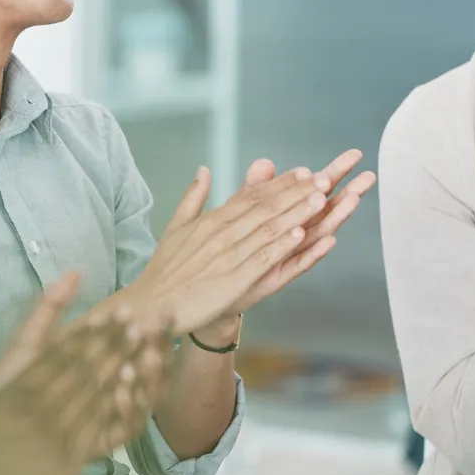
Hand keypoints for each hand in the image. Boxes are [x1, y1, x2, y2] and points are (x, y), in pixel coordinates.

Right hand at [0, 298, 170, 474]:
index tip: (104, 315)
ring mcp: (56, 437)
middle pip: (80, 370)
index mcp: (10, 399)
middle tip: (136, 317)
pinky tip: (135, 390)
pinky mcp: (70, 462)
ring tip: (144, 343)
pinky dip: (118, 407)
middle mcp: (37, 412)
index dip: (82, 335)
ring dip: (121, 366)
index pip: (52, 359)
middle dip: (110, 342)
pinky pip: (99, 429)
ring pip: (95, 394)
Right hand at [112, 166, 331, 334]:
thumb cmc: (165, 269)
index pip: (251, 197)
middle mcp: (221, 233)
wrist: (151, 305)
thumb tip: (204, 170)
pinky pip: (261, 259)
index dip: (280, 184)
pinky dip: (281, 246)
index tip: (304, 172)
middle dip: (297, 193)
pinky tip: (300, 234)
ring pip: (267, 230)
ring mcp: (227, 256)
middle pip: (265, 208)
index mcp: (211, 220)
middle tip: (324, 178)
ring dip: (296, 214)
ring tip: (321, 200)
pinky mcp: (231, 280)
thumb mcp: (177, 227)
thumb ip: (193, 197)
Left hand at [222, 149, 375, 315]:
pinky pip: (299, 264)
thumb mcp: (239, 211)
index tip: (355, 155)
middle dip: (347, 192)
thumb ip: (255, 188)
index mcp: (288, 215)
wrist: (211, 283)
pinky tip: (330, 241)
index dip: (334, 172)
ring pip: (317, 234)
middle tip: (369, 176)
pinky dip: (314, 253)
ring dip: (336, 217)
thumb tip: (265, 163)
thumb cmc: (231, 246)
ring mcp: (288, 255)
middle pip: (324, 210)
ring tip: (354, 199)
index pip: (314, 189)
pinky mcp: (278, 277)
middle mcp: (294, 234)